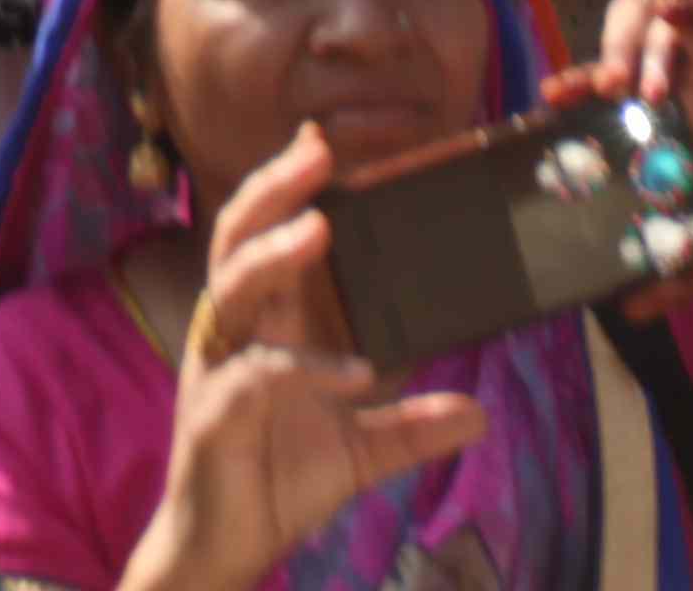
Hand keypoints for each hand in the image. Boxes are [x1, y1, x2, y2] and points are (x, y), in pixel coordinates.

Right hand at [124, 128, 480, 590]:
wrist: (225, 551)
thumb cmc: (278, 482)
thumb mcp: (362, 450)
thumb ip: (413, 425)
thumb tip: (479, 412)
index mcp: (262, 326)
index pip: (266, 237)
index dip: (285, 188)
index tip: (318, 141)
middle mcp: (234, 334)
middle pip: (237, 239)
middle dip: (273, 190)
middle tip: (314, 153)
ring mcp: (217, 370)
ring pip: (232, 288)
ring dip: (274, 255)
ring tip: (318, 230)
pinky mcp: (213, 415)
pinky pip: (257, 376)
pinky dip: (307, 367)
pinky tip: (358, 373)